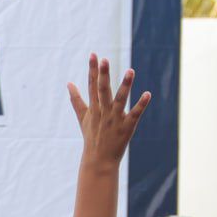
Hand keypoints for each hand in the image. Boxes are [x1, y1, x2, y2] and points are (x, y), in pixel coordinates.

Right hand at [67, 55, 150, 170]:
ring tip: (130, 71)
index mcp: (94, 108)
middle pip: (102, 91)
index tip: (94, 55)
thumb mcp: (82, 117)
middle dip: (103, 76)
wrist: (98, 160)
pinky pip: (134, 114)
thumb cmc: (92, 137)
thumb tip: (68, 84)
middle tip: (105, 60)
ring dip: (125, 86)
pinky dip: (141, 105)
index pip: (92, 86)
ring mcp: (115, 119)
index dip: (93, 70)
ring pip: (120, 100)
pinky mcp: (127, 127)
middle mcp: (103, 112)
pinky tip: (148, 94)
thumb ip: (76, 100)